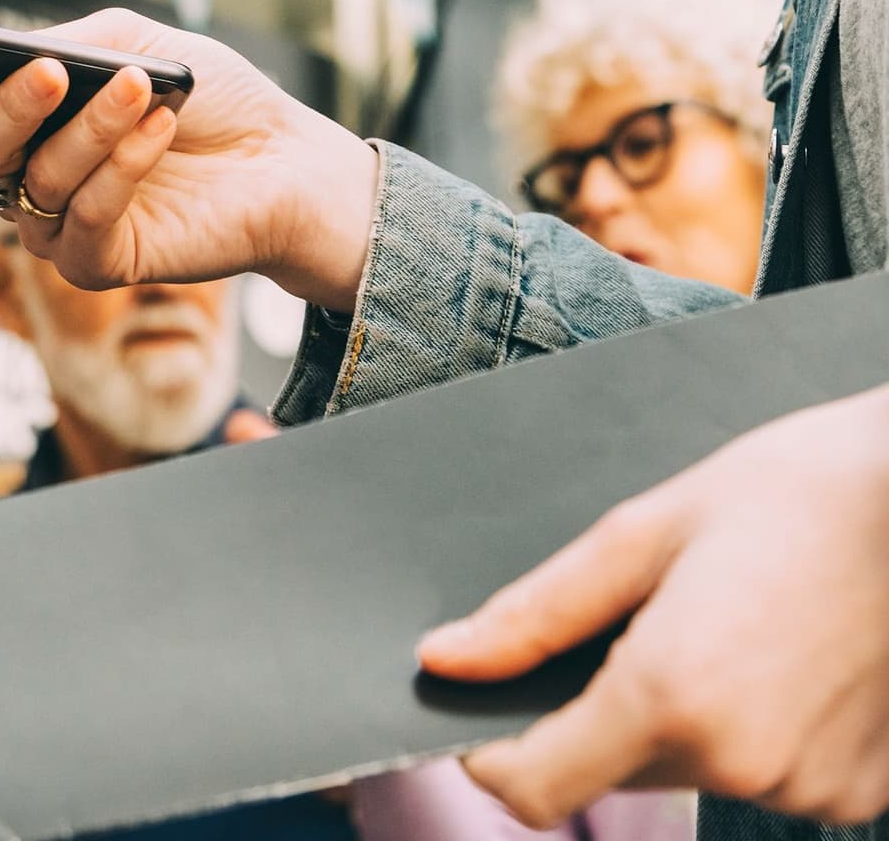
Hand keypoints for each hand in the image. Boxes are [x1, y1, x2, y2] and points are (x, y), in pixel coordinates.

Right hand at [0, 10, 378, 309]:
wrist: (282, 156)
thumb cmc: (205, 95)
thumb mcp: (129, 41)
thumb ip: (64, 42)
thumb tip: (9, 54)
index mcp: (15, 125)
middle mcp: (22, 178)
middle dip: (9, 110)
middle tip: (55, 75)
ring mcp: (56, 226)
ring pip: (37, 182)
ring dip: (90, 129)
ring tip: (143, 87)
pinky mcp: (100, 263)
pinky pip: (86, 219)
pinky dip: (121, 168)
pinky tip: (159, 129)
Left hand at [418, 386, 888, 827]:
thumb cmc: (788, 494)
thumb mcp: (642, 532)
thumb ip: (536, 610)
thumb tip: (443, 658)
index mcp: (671, 697)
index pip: (536, 787)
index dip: (493, 757)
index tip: (477, 714)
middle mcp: (740, 763)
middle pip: (612, 768)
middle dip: (592, 708)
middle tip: (631, 615)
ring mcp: (807, 788)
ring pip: (688, 768)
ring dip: (674, 714)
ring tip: (719, 616)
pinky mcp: (859, 795)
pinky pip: (763, 773)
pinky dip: (745, 727)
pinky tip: (772, 651)